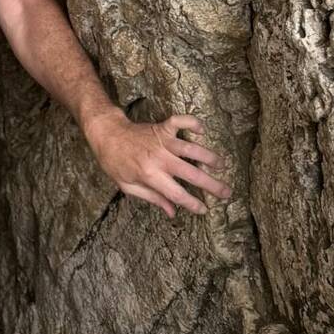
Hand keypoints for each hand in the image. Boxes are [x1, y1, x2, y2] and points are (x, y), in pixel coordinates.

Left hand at [87, 113, 230, 217]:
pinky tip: (202, 130)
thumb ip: (152, 198)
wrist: (106, 134)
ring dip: (209, 157)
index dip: (193, 204)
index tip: (204, 209)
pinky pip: (181, 121)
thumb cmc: (114, 162)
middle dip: (211, 185)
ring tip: (222, 165)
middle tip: (227, 192)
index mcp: (150, 176)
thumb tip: (172, 212)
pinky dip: (192, 123)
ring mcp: (162, 141)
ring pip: (192, 149)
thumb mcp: (128, 186)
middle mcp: (160, 159)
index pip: (177, 194)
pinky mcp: (162, 127)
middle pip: (192, 174)